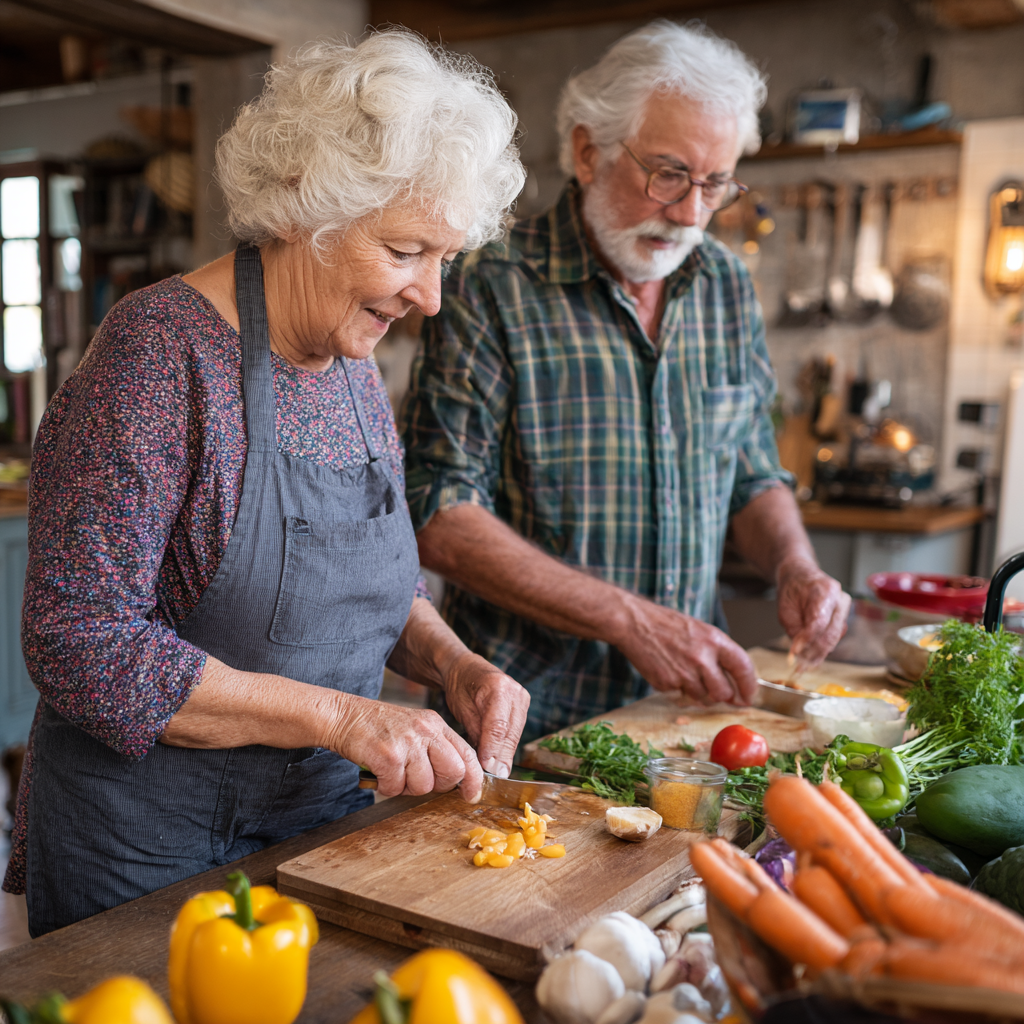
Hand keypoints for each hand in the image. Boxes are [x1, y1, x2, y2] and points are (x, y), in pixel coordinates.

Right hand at [326, 695, 482, 800]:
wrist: (344, 716)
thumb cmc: (378, 728)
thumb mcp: (414, 729)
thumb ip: (434, 749)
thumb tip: (453, 779)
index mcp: (436, 725)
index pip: (467, 754)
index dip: (474, 779)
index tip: (471, 794)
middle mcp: (426, 731)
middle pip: (453, 772)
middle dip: (437, 785)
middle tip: (416, 779)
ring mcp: (408, 742)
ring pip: (424, 786)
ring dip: (406, 787)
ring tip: (392, 772)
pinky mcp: (389, 755)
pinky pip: (396, 787)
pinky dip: (386, 787)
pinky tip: (379, 773)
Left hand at [441, 651, 529, 778]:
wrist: (466, 668)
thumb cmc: (460, 687)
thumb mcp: (462, 709)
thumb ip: (476, 733)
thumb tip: (487, 763)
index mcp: (498, 687)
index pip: (498, 726)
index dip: (493, 750)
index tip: (486, 768)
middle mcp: (515, 692)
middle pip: (511, 733)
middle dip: (501, 757)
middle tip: (492, 777)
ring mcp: (522, 698)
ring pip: (515, 735)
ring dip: (505, 754)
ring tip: (494, 772)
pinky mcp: (524, 706)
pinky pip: (515, 732)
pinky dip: (506, 746)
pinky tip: (497, 759)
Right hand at [614, 594, 757, 704]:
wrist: (634, 623)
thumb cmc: (665, 624)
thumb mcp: (699, 630)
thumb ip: (717, 653)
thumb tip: (732, 680)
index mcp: (714, 640)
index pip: (743, 668)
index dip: (749, 686)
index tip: (749, 696)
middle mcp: (702, 658)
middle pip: (724, 692)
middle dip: (723, 696)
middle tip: (717, 692)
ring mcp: (684, 673)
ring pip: (704, 699)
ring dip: (700, 694)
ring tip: (688, 676)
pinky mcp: (667, 684)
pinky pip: (682, 696)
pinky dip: (679, 690)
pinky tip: (671, 672)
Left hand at [776, 557, 850, 667]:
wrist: (800, 575)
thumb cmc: (792, 589)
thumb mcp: (785, 608)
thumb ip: (793, 629)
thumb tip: (799, 652)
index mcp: (824, 591)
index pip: (818, 621)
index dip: (807, 640)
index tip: (795, 653)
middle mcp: (840, 599)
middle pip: (831, 633)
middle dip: (815, 653)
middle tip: (801, 667)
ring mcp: (845, 608)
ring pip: (835, 637)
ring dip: (819, 653)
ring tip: (803, 665)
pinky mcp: (844, 617)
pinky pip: (835, 636)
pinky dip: (823, 648)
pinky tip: (811, 657)